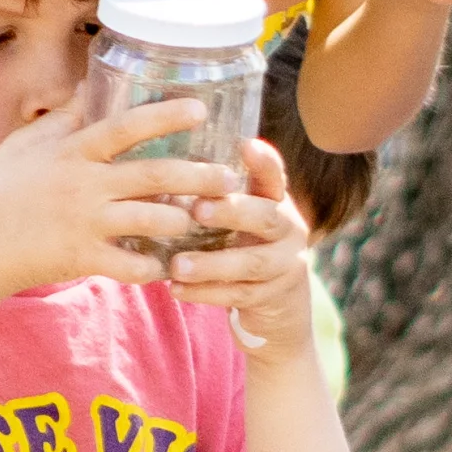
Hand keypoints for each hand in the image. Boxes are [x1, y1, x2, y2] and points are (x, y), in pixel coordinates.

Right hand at [0, 97, 239, 302]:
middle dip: (197, 174)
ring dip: (183, 220)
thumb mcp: (23, 145)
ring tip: (205, 219)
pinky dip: (153, 267)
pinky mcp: (81, 259)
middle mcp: (82, 185)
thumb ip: (61, 118)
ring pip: (149, 219)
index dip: (165, 115)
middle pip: (152, 174)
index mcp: (71, 152)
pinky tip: (172, 267)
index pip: (125, 127)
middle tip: (230, 176)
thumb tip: (89, 83)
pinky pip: (129, 264)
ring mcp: (83, 223)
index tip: (201, 109)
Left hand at [167, 140, 313, 367]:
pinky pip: (238, 295)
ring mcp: (286, 265)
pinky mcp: (273, 297)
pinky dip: (205, 293)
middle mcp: (288, 229)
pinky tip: (176, 289)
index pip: (274, 176)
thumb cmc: (246, 247)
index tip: (246, 144)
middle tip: (198, 209)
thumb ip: (218, 197)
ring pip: (251, 263)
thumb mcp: (242, 219)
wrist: (278, 306)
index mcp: (277, 202)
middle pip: (266, 217)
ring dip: (211, 263)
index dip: (264, 161)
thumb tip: (163, 173)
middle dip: (232, 212)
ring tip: (177, 264)